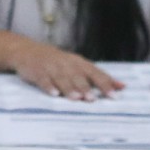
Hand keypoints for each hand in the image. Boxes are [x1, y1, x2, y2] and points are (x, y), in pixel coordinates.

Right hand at [9, 38, 123, 100]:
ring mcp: (51, 67)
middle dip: (86, 87)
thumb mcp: (78, 66)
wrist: (27, 50)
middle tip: (92, 99)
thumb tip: (122, 86)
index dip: (104, 84)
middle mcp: (67, 64)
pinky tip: (54, 94)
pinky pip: (44, 79)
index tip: (114, 95)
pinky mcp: (38, 71)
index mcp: (78, 63)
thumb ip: (99, 77)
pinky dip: (49, 86)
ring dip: (69, 88)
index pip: (95, 73)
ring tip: (76, 98)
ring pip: (62, 78)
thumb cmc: (58, 62)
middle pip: (78, 76)